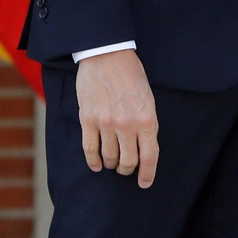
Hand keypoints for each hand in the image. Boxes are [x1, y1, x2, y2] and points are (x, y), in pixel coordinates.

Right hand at [75, 49, 158, 187]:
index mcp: (147, 119)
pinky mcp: (88, 120)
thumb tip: (144, 145)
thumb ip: (146, 123)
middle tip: (126, 169)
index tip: (145, 182)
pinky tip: (97, 165)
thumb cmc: (131, 74)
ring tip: (112, 163)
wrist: (107, 55)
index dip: (147, 173)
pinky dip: (94, 162)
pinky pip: (90, 150)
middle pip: (128, 161)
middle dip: (128, 169)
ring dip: (112, 164)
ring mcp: (106, 124)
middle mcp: (127, 125)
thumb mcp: (148, 98)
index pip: (150, 156)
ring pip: (109, 158)